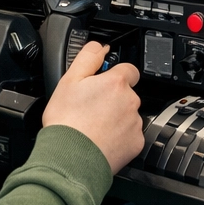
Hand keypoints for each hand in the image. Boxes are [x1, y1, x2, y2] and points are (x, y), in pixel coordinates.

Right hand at [42, 40, 143, 173]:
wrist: (70, 157)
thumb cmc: (67, 121)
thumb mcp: (69, 80)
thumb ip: (88, 58)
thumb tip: (100, 47)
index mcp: (116, 82)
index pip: (127, 69)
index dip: (114, 75)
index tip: (103, 84)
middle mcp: (130, 101)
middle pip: (127, 93)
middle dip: (113, 98)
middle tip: (91, 108)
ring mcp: (135, 123)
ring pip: (128, 114)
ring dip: (116, 117)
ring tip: (94, 126)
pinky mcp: (136, 143)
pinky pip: (131, 135)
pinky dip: (120, 137)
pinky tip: (102, 139)